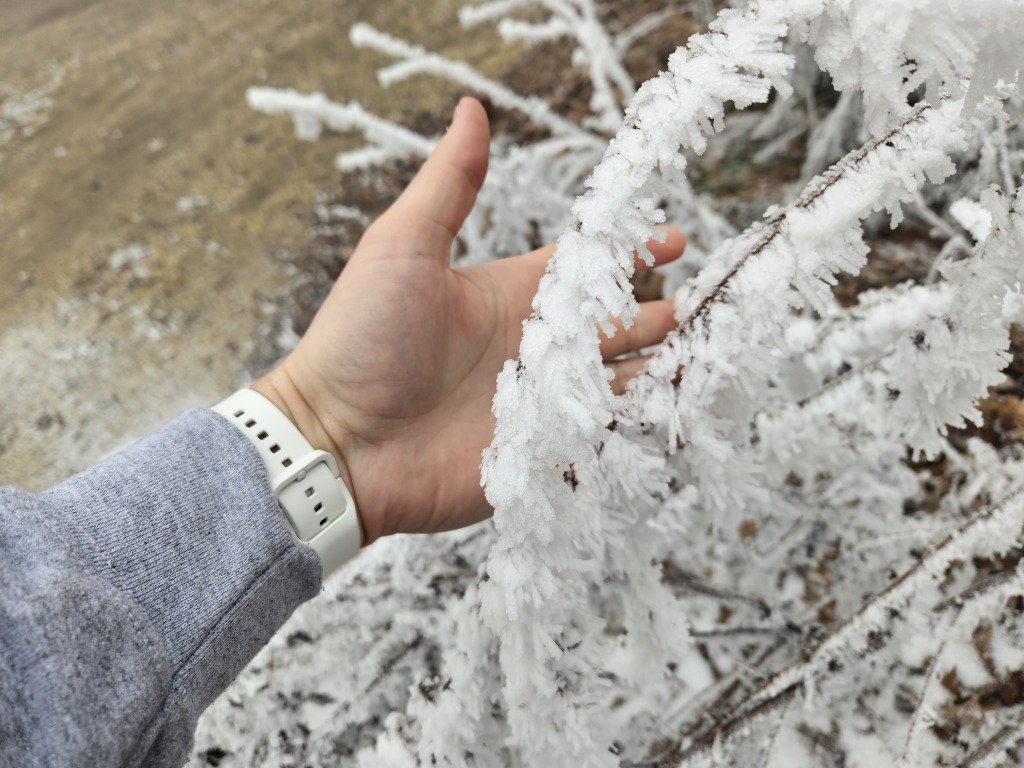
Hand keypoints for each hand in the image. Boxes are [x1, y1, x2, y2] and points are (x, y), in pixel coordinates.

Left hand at [253, 97, 684, 544]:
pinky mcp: (539, 454)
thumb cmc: (361, 339)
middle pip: (611, 325)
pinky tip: (674, 415)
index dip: (629, 252)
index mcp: (509, 294)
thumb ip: (451, 183)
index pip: (584, 268)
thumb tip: (471, 109)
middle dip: (657, 314)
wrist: (337, 441)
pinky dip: (638, 428)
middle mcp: (531, 347)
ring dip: (659, 369)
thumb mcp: (404, 245)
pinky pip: (601, 439)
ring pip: (616, 382)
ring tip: (703, 356)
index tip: (671, 239)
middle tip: (700, 304)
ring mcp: (538, 404)